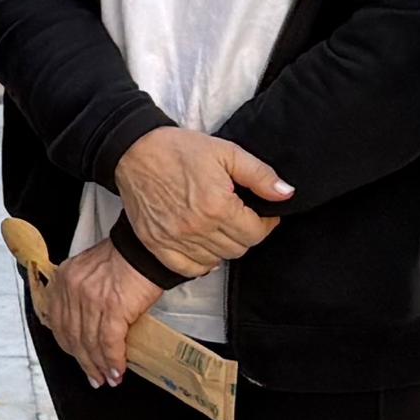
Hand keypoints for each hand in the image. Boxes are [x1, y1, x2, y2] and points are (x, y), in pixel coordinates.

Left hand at [38, 235, 164, 395]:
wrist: (147, 248)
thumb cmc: (125, 258)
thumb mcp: (90, 271)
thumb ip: (80, 294)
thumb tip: (85, 325)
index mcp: (64, 280)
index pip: (58, 322)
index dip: (68, 346)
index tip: (77, 359)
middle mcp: (72, 290)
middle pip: (72, 336)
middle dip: (84, 361)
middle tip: (93, 377)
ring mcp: (91, 300)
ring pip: (89, 342)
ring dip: (99, 366)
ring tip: (108, 379)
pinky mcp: (113, 309)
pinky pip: (109, 342)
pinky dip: (113, 360)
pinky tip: (117, 371)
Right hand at [114, 127, 291, 276]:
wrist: (133, 151)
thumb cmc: (179, 150)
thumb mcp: (227, 152)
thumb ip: (260, 175)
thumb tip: (286, 194)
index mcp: (218, 206)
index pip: (256, 233)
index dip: (265, 223)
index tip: (259, 213)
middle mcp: (197, 228)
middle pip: (238, 249)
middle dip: (245, 233)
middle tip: (239, 216)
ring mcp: (175, 239)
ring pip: (216, 260)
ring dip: (223, 246)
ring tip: (219, 227)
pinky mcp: (156, 244)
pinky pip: (188, 269)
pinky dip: (200, 262)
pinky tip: (202, 245)